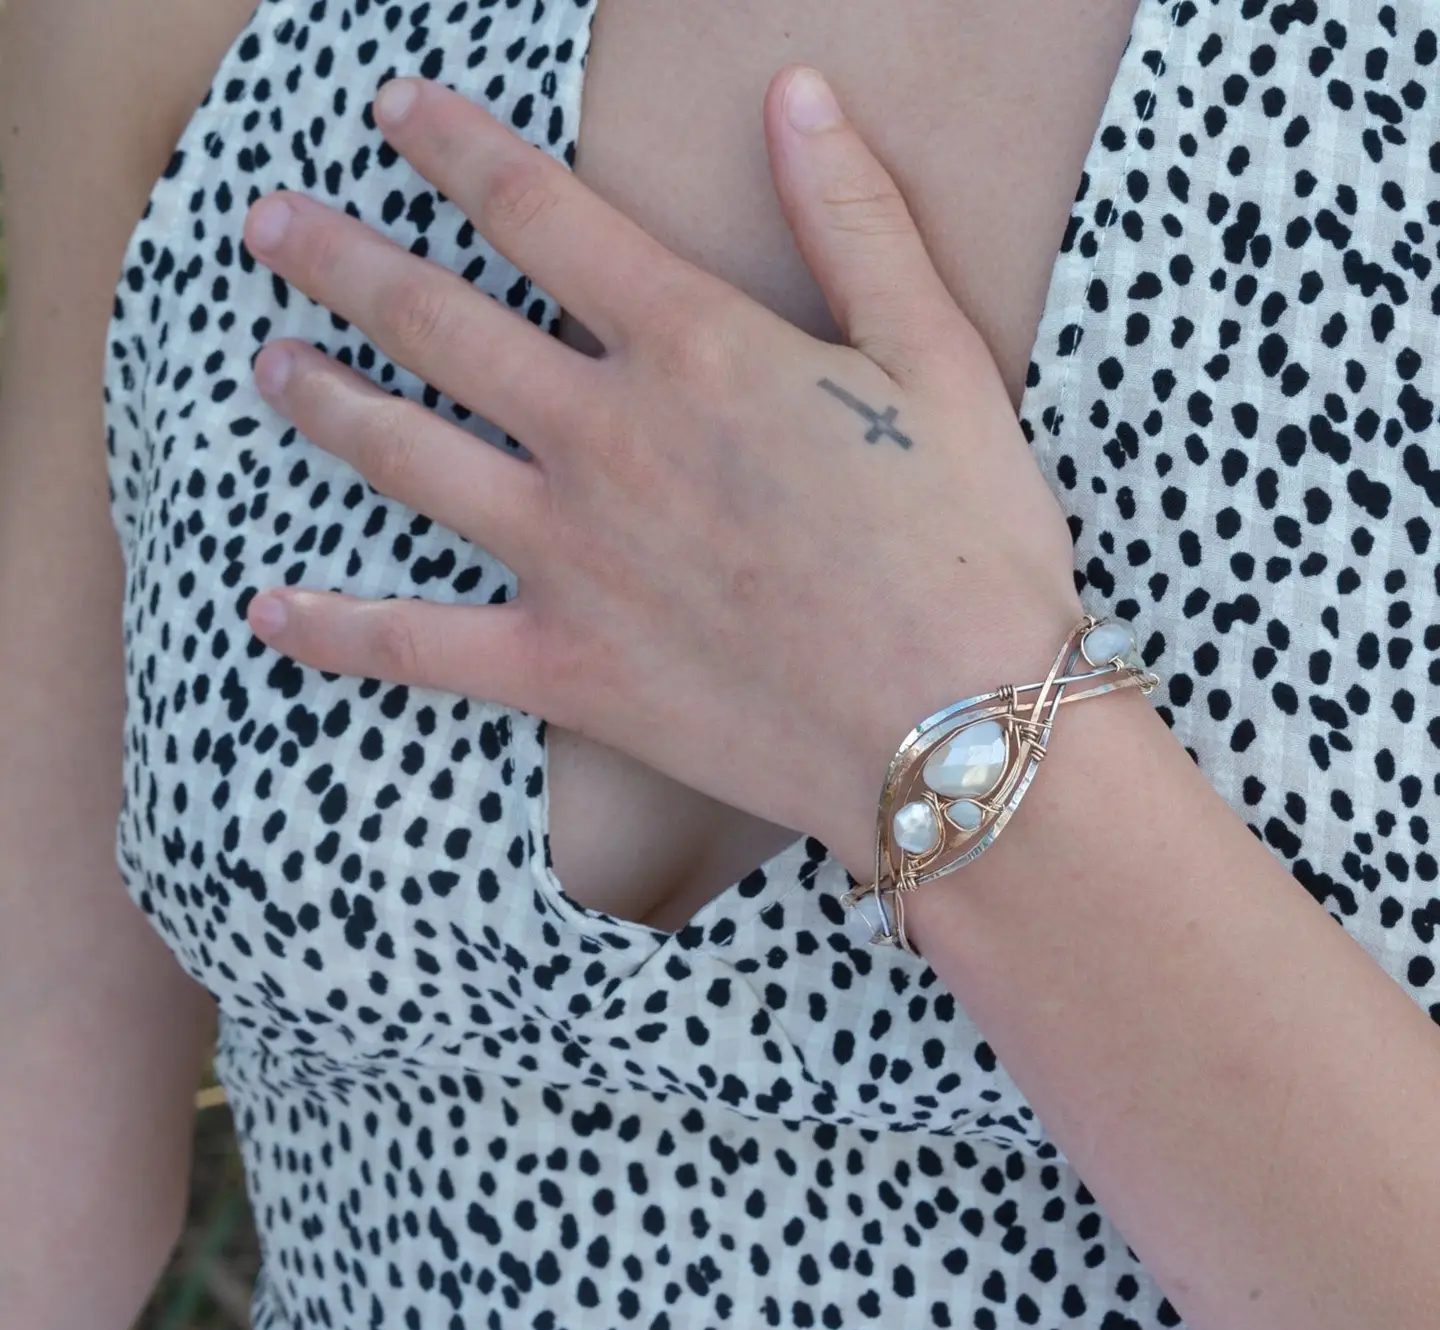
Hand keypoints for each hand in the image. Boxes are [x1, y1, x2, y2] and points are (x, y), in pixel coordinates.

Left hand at [240, 67, 1080, 868]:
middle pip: (436, 322)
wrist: (954, 722)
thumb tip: (797, 94)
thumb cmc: (966, 543)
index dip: (454, 147)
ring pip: (404, 457)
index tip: (393, 112)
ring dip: (323, 401)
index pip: (539, 212)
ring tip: (265, 364)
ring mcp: (568, 555)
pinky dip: (335, 632)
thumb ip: (857, 220)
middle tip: (270, 224)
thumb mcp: (936, 358)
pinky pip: (417, 648)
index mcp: (693, 348)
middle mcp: (604, 436)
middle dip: (342, 258)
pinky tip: (268, 612)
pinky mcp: (561, 668)